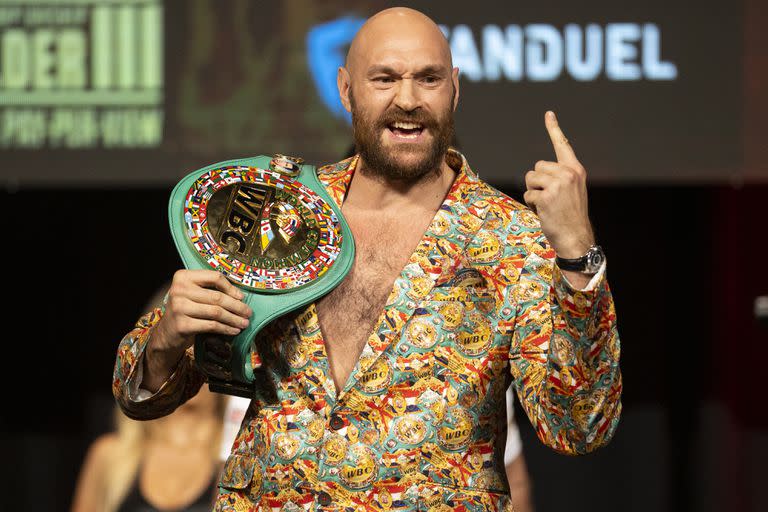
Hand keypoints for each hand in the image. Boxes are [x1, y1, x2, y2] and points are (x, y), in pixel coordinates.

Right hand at [144, 269, 251, 390]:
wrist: (167, 332)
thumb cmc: (186, 309)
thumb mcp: (193, 294)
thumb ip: (211, 290)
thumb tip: (240, 296)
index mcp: (183, 277)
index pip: (214, 277)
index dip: (230, 287)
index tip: (241, 297)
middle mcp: (179, 290)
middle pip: (217, 297)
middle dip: (237, 306)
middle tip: (248, 313)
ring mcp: (179, 308)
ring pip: (216, 312)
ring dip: (234, 319)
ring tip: (244, 323)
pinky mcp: (182, 325)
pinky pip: (211, 325)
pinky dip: (226, 328)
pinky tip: (234, 330)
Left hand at [524, 111, 594, 258]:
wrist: (576, 237)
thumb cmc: (571, 216)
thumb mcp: (573, 191)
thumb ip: (560, 177)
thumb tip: (537, 172)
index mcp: (576, 170)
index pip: (563, 145)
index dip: (554, 129)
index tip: (548, 114)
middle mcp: (568, 173)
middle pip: (537, 166)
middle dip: (536, 181)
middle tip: (549, 197)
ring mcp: (558, 184)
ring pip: (530, 178)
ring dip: (533, 193)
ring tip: (547, 205)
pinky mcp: (547, 196)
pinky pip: (528, 195)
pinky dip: (532, 205)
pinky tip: (544, 212)